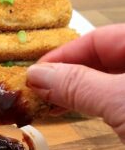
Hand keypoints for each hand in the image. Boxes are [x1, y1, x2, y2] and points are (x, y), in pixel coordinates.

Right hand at [27, 24, 124, 142]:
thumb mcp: (120, 100)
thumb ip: (78, 85)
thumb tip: (35, 75)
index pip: (96, 39)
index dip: (62, 55)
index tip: (34, 73)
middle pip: (96, 60)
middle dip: (63, 75)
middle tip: (35, 89)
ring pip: (99, 81)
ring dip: (70, 92)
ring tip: (44, 103)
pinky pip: (105, 98)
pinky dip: (84, 104)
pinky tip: (66, 109)